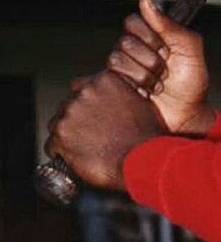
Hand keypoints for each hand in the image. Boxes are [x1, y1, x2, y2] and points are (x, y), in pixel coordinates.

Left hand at [44, 71, 164, 189]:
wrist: (144, 160)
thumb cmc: (148, 138)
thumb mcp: (142, 105)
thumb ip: (122, 96)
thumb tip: (114, 103)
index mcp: (104, 80)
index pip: (82, 88)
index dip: (87, 105)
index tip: (91, 117)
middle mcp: (85, 92)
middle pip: (68, 106)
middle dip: (76, 121)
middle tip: (90, 137)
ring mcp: (71, 112)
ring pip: (57, 124)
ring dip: (67, 136)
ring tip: (84, 150)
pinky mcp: (61, 134)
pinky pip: (51, 145)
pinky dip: (60, 153)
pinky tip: (75, 160)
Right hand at [107, 0, 214, 135]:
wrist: (187, 116)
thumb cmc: (192, 83)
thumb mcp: (190, 50)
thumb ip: (171, 25)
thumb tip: (145, 0)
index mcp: (149, 37)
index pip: (133, 22)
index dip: (149, 36)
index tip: (167, 50)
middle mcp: (133, 51)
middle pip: (124, 43)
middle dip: (150, 61)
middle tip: (165, 73)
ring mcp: (122, 70)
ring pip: (115, 61)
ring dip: (142, 77)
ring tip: (157, 87)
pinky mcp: (114, 88)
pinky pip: (102, 79)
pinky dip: (121, 85)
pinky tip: (140, 93)